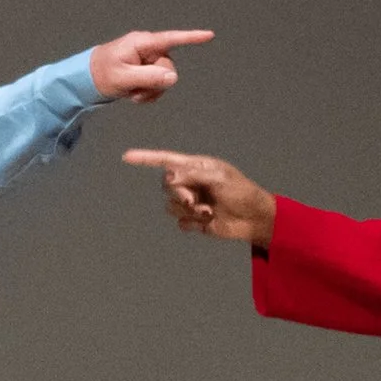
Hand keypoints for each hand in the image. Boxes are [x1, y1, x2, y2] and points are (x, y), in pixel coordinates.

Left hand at [89, 29, 213, 101]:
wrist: (87, 79)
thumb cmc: (101, 74)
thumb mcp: (123, 79)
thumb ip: (149, 78)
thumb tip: (173, 78)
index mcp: (141, 44)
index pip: (170, 39)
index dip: (191, 38)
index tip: (210, 35)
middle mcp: (148, 49)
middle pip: (168, 67)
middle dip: (155, 84)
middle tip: (135, 93)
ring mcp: (148, 59)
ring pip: (164, 78)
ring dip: (150, 91)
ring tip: (131, 94)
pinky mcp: (146, 70)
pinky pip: (158, 84)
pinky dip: (148, 93)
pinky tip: (134, 94)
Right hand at [122, 149, 278, 246]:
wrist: (253, 219)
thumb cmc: (241, 192)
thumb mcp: (219, 178)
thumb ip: (193, 175)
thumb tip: (169, 175)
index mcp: (196, 167)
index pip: (165, 160)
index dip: (145, 159)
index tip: (126, 157)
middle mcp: (190, 182)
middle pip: (167, 186)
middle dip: (179, 194)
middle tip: (195, 201)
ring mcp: (191, 201)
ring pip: (171, 206)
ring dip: (189, 211)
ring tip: (209, 212)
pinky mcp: (194, 220)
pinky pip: (180, 222)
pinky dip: (192, 223)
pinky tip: (208, 221)